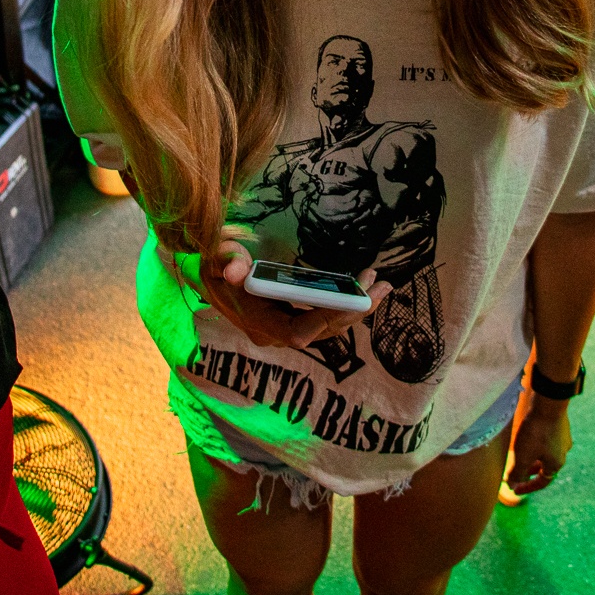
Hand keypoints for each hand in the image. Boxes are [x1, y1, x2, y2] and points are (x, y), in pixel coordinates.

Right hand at [195, 232, 389, 348]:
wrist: (213, 283)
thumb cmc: (215, 269)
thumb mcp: (214, 260)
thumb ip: (223, 259)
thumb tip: (234, 268)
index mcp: (259, 323)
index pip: (296, 333)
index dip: (323, 320)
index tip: (349, 299)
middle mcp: (277, 334)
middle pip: (323, 332)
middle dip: (353, 311)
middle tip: (380, 287)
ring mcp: (290, 329)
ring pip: (331, 327)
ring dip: (357, 307)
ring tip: (380, 284)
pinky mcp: (299, 321)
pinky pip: (329, 319)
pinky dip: (349, 304)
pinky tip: (366, 286)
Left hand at [504, 390, 570, 495]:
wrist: (550, 402)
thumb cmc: (536, 431)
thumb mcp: (523, 455)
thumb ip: (518, 472)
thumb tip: (512, 486)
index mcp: (556, 464)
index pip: (542, 482)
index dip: (527, 487)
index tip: (514, 489)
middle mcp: (563, 453)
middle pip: (544, 468)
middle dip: (528, 472)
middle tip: (515, 473)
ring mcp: (562, 438)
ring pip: (545, 453)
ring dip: (532, 458)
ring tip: (518, 456)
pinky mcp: (559, 425)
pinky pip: (546, 441)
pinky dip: (536, 445)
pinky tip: (527, 438)